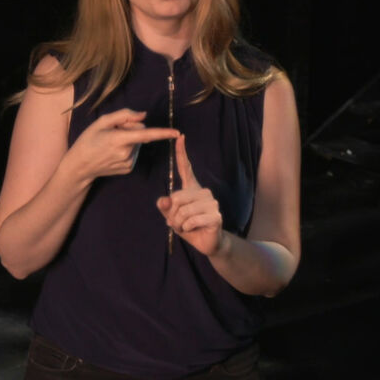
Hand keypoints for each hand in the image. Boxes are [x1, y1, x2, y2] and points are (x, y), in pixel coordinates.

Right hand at [66, 109, 179, 182]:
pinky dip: (128, 149)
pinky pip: (134, 153)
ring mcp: (128, 163)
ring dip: (130, 140)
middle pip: (141, 134)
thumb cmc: (88, 140)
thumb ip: (124, 115)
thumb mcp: (102, 122)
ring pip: (139, 144)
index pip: (146, 135)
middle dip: (132, 129)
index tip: (177, 133)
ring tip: (111, 143)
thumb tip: (143, 115)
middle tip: (113, 132)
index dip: (163, 133)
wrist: (80, 166)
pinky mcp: (128, 168)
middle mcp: (126, 153)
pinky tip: (114, 152)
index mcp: (119, 139)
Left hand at [156, 134, 223, 255]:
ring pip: (183, 211)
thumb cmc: (189, 227)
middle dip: (172, 214)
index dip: (182, 153)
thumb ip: (165, 208)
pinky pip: (192, 220)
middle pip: (177, 197)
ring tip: (185, 227)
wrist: (207, 242)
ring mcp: (211, 203)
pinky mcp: (216, 215)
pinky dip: (187, 228)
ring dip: (179, 223)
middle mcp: (203, 192)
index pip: (186, 168)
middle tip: (176, 223)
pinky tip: (192, 229)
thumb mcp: (172, 217)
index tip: (180, 137)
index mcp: (192, 189)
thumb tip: (163, 200)